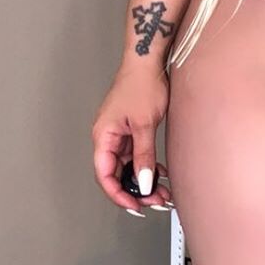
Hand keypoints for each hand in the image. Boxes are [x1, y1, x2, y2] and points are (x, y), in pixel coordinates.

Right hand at [92, 65, 173, 214]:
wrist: (148, 58)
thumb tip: (142, 182)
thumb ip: (143, 155)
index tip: (135, 205)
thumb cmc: (141, 83)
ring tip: (161, 190)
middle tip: (155, 200)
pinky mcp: (131, 127)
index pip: (105, 175)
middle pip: (117, 173)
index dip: (118, 194)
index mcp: (103, 136)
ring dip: (143, 178)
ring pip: (128, 164)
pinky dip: (147, 163)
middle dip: (135, 189)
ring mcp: (119, 132)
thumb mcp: (144, 123)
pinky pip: (136, 153)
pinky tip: (161, 172)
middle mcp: (107, 136)